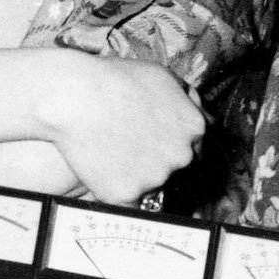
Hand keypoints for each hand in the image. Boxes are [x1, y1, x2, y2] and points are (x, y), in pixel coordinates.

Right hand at [37, 54, 204, 205]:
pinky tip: (101, 174)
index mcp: (194, 127)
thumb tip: (203, 114)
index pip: (193, 148)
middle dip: (155, 162)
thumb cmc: (114, 79)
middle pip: (174, 170)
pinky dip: (114, 192)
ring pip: (148, 187)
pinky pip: (125, 203)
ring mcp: (155, 177)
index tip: (150, 141)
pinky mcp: (128, 194)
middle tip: (127, 147)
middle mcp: (181, 156)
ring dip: (134, 177)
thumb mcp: (162, 76)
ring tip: (107, 153)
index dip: (169, 145)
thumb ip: (187, 98)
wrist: (75, 96)